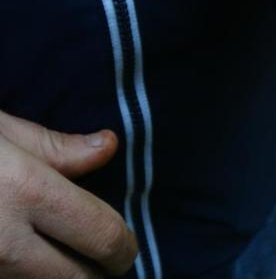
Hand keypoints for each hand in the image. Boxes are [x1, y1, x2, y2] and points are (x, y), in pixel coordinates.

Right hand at [0, 110, 136, 277]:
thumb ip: (56, 148)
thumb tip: (107, 147)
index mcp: (26, 190)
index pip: (103, 235)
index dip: (124, 247)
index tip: (126, 247)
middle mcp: (5, 239)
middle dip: (97, 271)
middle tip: (102, 258)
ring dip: (61, 277)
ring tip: (66, 255)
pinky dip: (28, 276)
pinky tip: (34, 258)